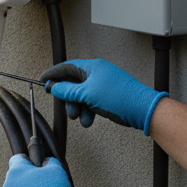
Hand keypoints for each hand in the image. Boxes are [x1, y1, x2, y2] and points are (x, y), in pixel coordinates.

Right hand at [39, 58, 166, 134]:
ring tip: (80, 118)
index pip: (66, 67)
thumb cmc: (119, 98)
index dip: (53, 74)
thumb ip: (67, 91)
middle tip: (66, 107)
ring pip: (82, 95)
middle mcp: (97, 73)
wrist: (143, 110)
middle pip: (73, 83)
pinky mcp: (108, 96)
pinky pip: (91, 101)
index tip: (43, 81)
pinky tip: (88, 120)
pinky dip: (88, 110)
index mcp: (92, 67)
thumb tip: (54, 88)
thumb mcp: (87, 94)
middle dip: (69, 98)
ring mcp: (103, 84)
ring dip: (78, 107)